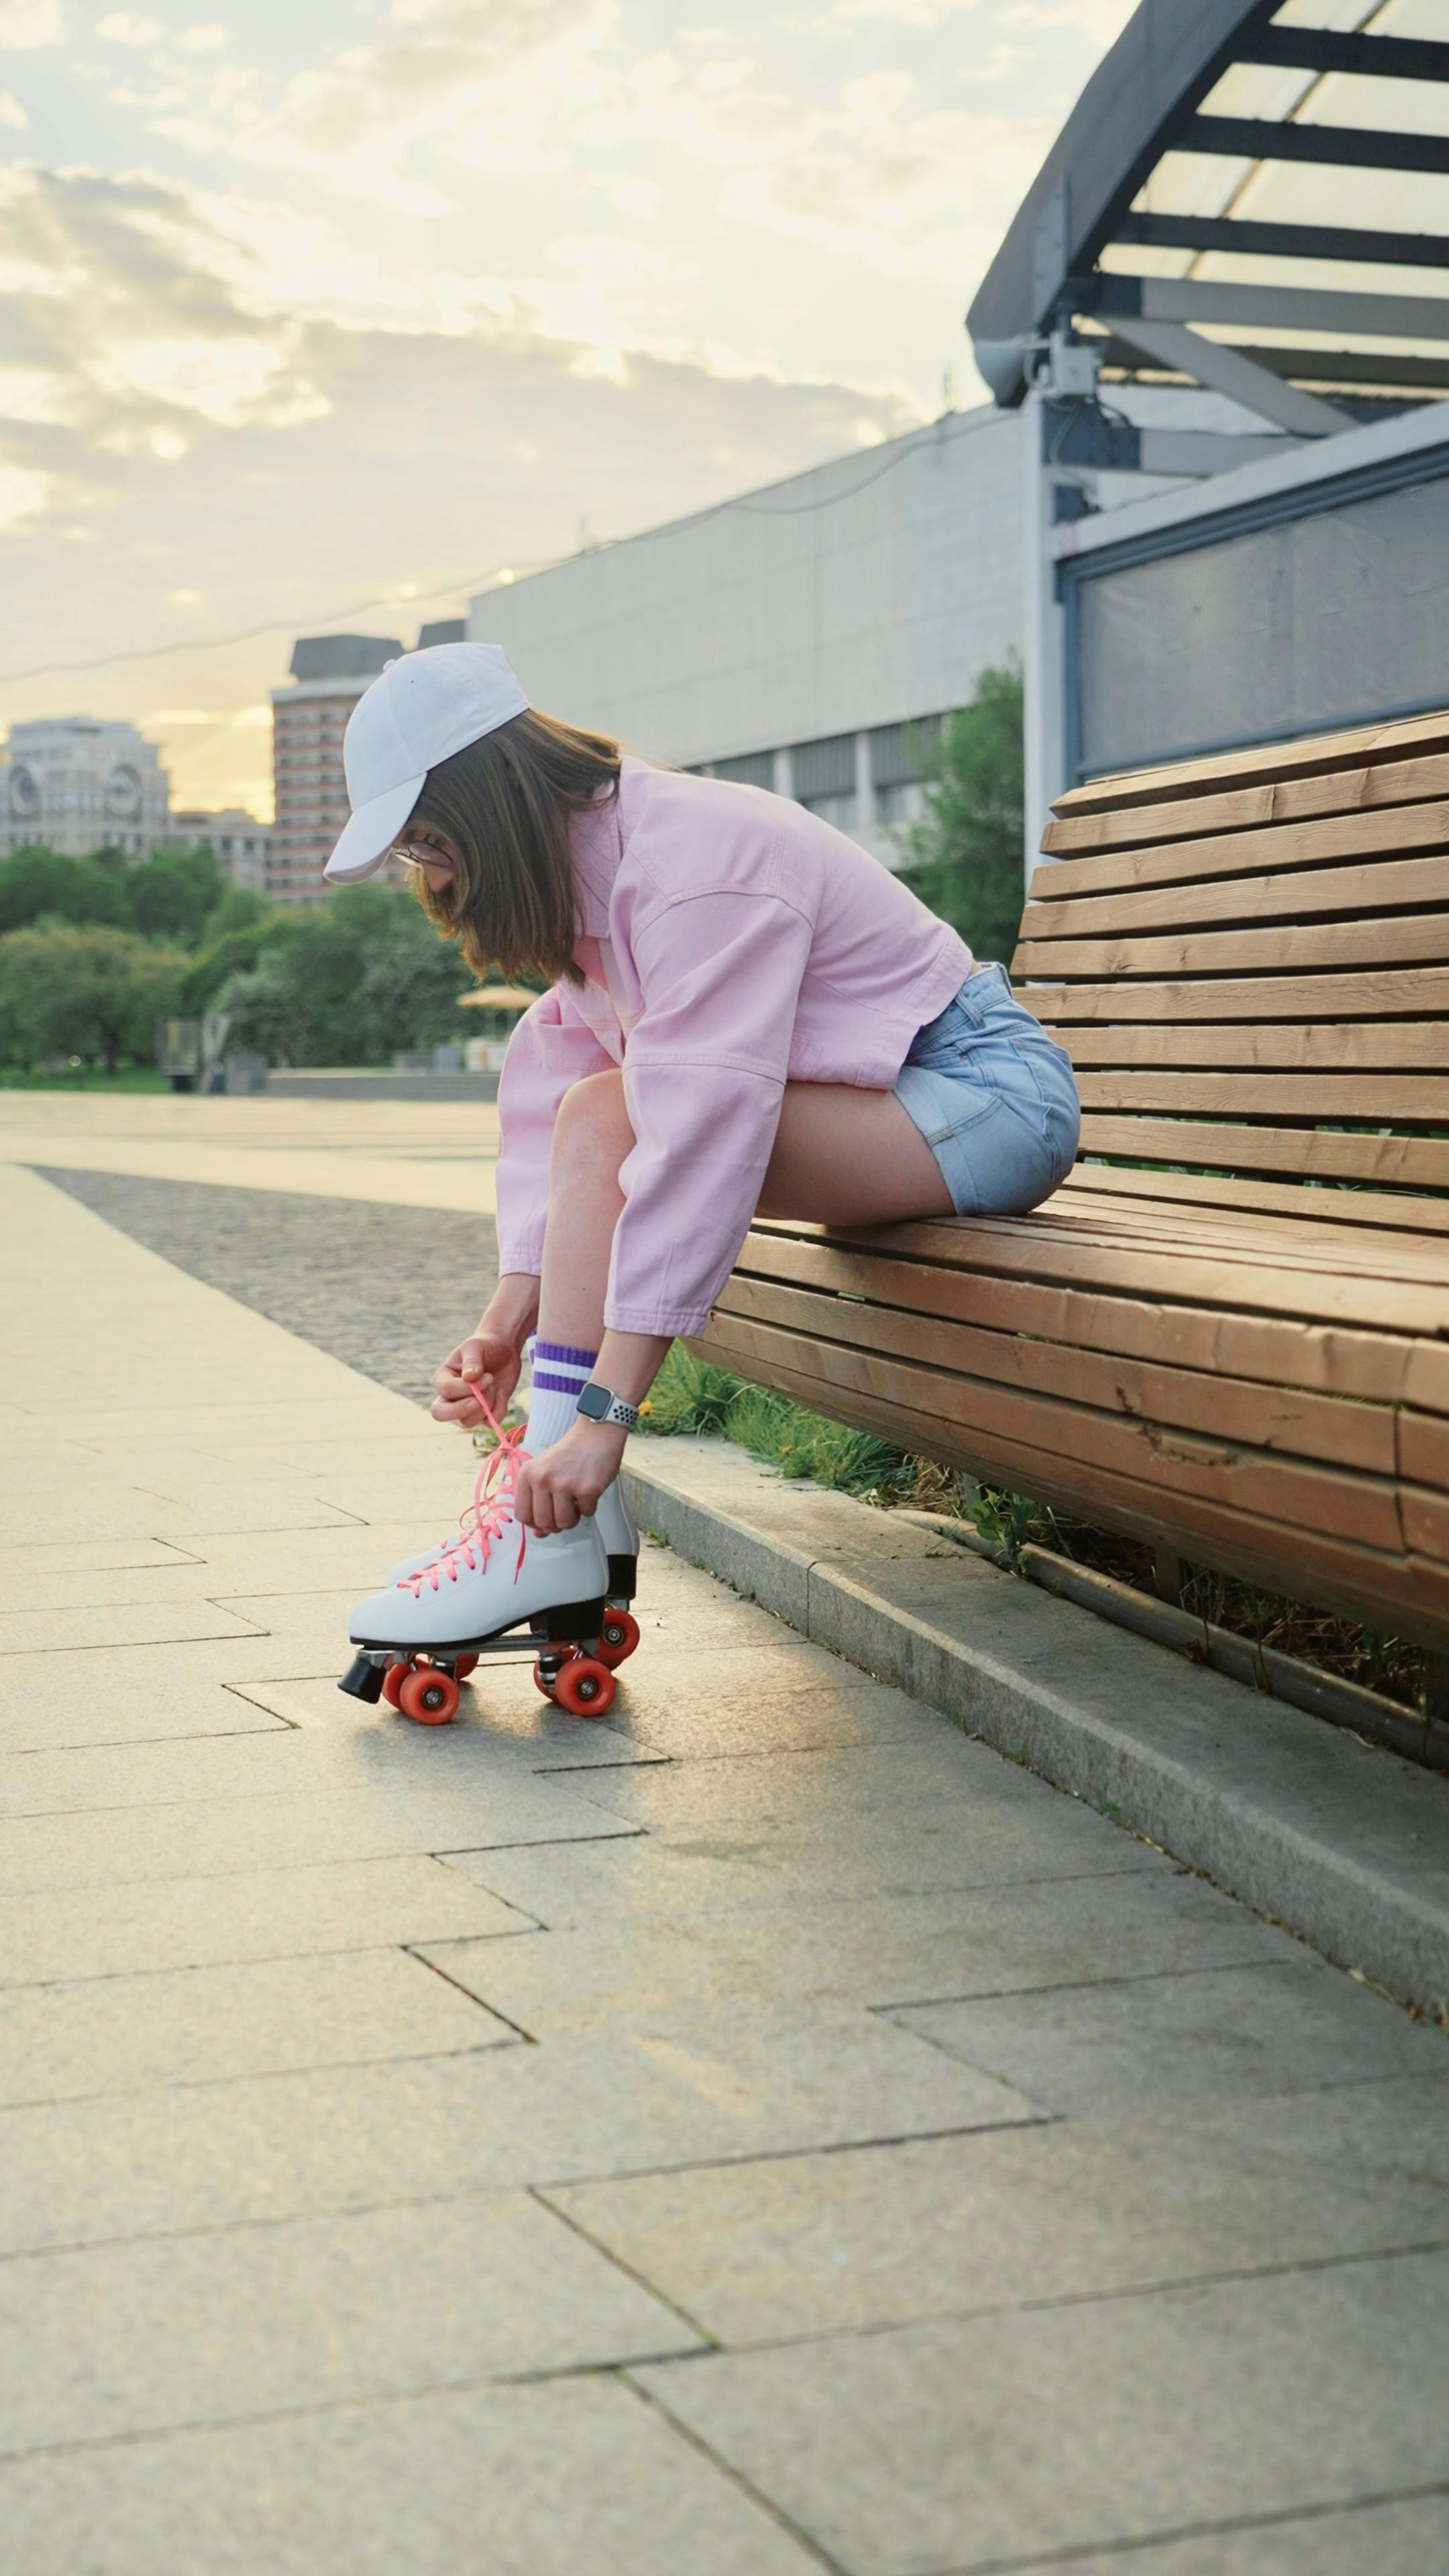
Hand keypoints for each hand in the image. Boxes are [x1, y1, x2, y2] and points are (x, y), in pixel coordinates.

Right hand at [431, 1329, 521, 1427]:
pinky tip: (501, 1393)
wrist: (503, 1351)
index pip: (446, 1390)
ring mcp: (466, 1407)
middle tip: (479, 1401)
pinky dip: (499, 1409)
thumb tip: (470, 1378)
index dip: (465, 1388)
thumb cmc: (484, 1346)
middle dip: (461, 1410)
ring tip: (494, 1386)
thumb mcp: (476, 1346)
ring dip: (486, 1405)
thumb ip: (472, 1360)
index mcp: (442, 1378)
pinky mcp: (484, 1414)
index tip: (488, 1377)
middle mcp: (450, 1397)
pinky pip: (489, 1422)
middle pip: (441, 1414)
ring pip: (468, 1421)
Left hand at [517, 1419, 626, 1534]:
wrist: (596, 1433)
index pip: (522, 1515)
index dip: (535, 1523)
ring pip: (564, 1523)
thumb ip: (538, 1501)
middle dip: (556, 1524)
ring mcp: (565, 1484)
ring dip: (573, 1519)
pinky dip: (590, 1508)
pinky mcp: (587, 1489)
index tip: (546, 1517)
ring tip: (577, 1503)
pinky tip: (590, 1491)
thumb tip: (540, 1534)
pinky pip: (587, 1514)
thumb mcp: (545, 1471)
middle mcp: (542, 1479)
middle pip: (543, 1523)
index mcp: (528, 1474)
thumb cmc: (570, 1454)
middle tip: (565, 1512)